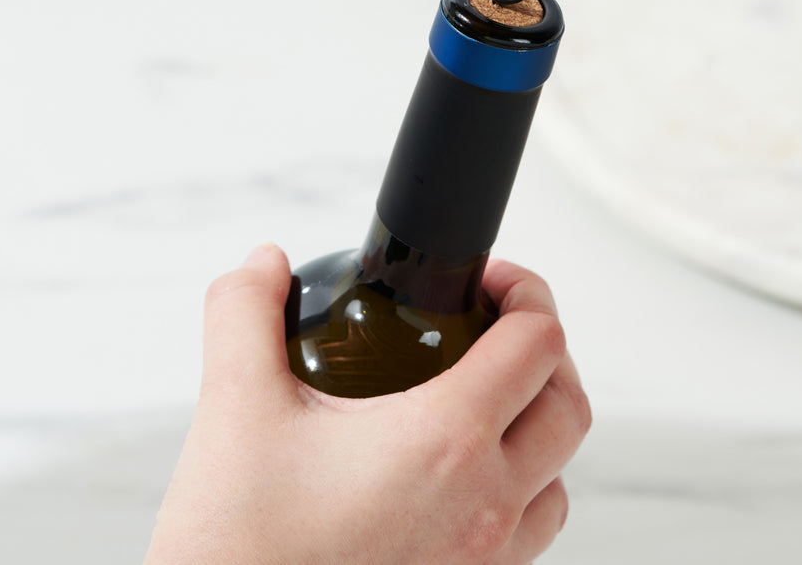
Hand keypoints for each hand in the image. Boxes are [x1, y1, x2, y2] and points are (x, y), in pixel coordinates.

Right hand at [144, 244, 590, 564]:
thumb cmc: (238, 546)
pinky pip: (529, 535)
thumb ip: (245, 314)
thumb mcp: (233, 407)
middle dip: (541, 350)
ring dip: (536, 427)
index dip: (523, 291)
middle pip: (568, 406)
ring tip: (480, 397)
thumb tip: (263, 265)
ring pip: (559, 478)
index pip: (538, 342)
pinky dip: (518, 490)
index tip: (483, 280)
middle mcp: (485, 508)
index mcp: (446, 443)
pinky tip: (457, 473)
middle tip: (487, 326)